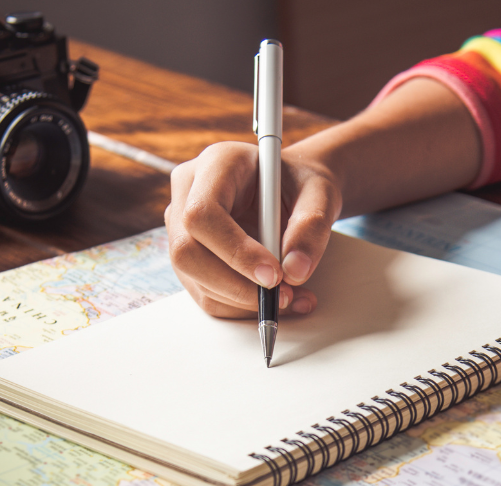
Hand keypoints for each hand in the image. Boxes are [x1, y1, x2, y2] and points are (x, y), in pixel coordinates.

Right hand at [165, 142, 339, 318]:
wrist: (293, 191)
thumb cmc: (301, 184)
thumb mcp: (319, 194)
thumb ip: (311, 226)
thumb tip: (295, 271)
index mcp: (216, 163)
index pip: (203, 214)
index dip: (235, 251)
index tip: (274, 274)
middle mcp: (188, 192)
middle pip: (187, 251)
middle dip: (235, 285)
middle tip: (280, 295)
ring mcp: (182, 226)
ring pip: (194, 278)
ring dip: (242, 300)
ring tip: (289, 298)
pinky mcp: (190, 256)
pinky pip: (205, 292)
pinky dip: (241, 306)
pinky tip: (274, 299)